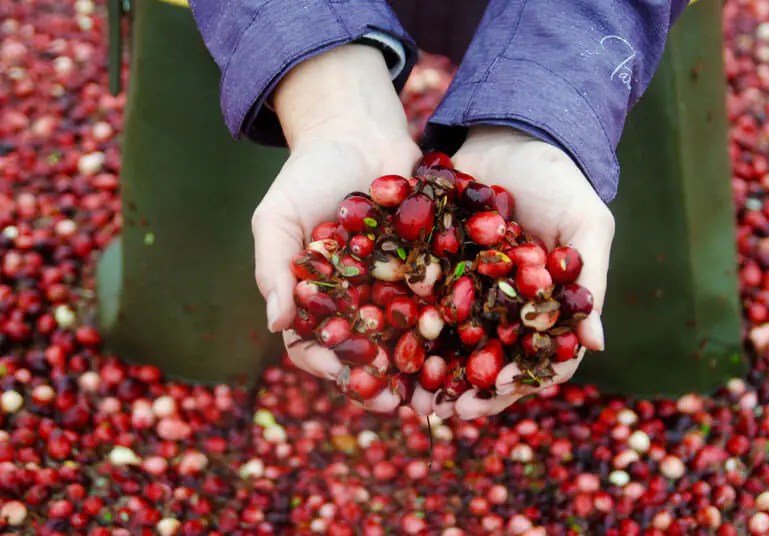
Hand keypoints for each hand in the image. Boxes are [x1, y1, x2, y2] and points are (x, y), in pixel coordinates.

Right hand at [251, 45, 420, 411]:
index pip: (314, 345)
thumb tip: (276, 323)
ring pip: (407, 338)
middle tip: (399, 403)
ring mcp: (393, 288)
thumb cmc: (308, 173)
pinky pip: (440, 302)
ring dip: (421, 367)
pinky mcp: (429, 268)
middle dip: (381, 381)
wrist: (359, 131)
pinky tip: (469, 344)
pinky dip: (452, 326)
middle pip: (366, 353)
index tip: (346, 377)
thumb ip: (274, 268)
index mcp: (315, 299)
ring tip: (438, 392)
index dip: (328, 365)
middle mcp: (355, 302)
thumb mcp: (277, 217)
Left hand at [409, 125, 614, 419]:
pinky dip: (406, 325)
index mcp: (543, 307)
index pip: (537, 358)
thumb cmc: (560, 181)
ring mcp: (469, 291)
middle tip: (443, 409)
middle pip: (489, 361)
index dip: (520, 379)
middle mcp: (504, 308)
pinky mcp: (436, 268)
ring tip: (410, 393)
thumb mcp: (586, 225)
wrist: (511, 135)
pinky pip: (420, 302)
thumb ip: (590, 281)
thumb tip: (597, 343)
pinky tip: (386, 341)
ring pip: (451, 342)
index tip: (495, 389)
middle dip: (468, 389)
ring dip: (432, 371)